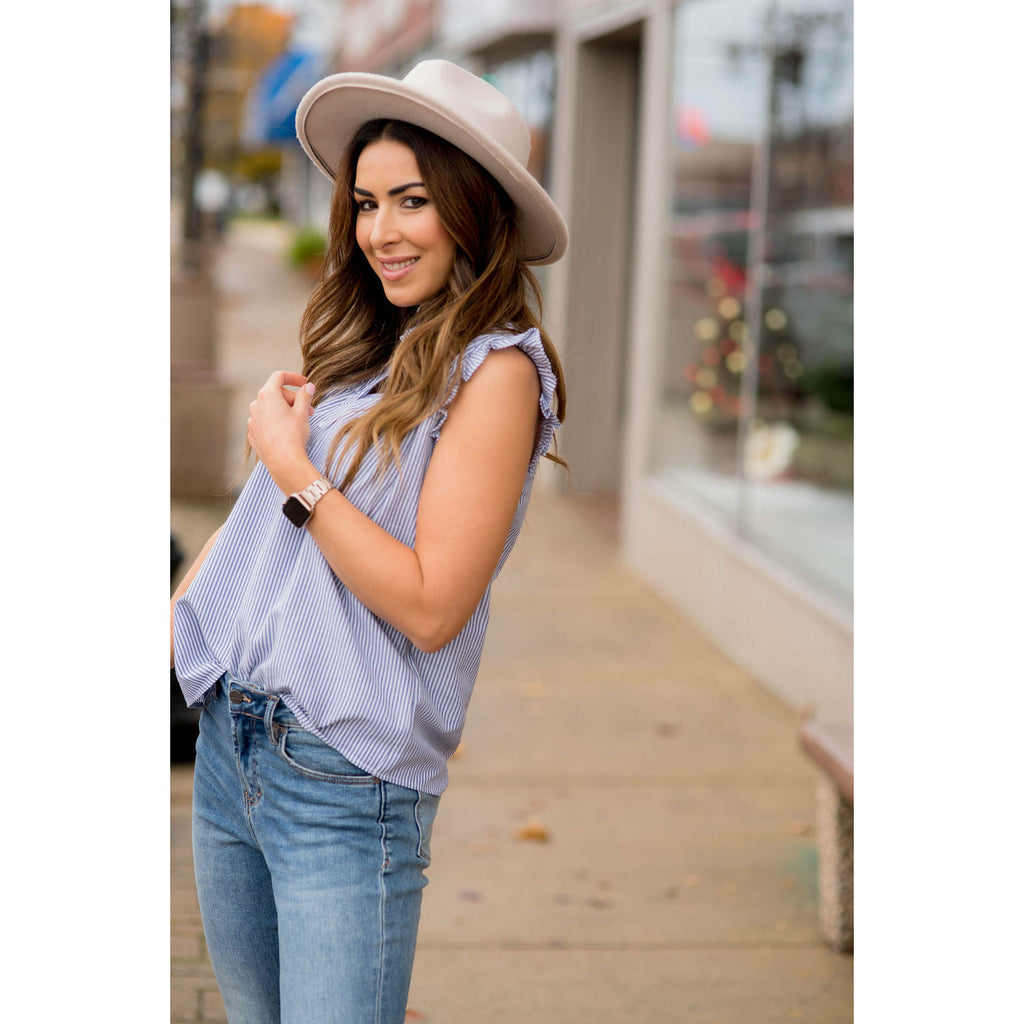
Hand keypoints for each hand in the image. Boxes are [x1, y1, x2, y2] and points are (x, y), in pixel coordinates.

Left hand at [246, 371, 317, 490]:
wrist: (284, 462)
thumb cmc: (294, 435)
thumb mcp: (303, 412)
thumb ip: (305, 396)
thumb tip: (308, 386)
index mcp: (267, 395)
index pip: (279, 377)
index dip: (293, 377)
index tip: (305, 383)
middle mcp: (256, 405)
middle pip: (275, 393)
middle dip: (292, 398)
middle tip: (308, 410)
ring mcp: (252, 420)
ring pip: (269, 408)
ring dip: (284, 410)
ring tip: (298, 422)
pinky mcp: (253, 434)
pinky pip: (265, 422)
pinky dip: (275, 422)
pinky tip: (286, 432)